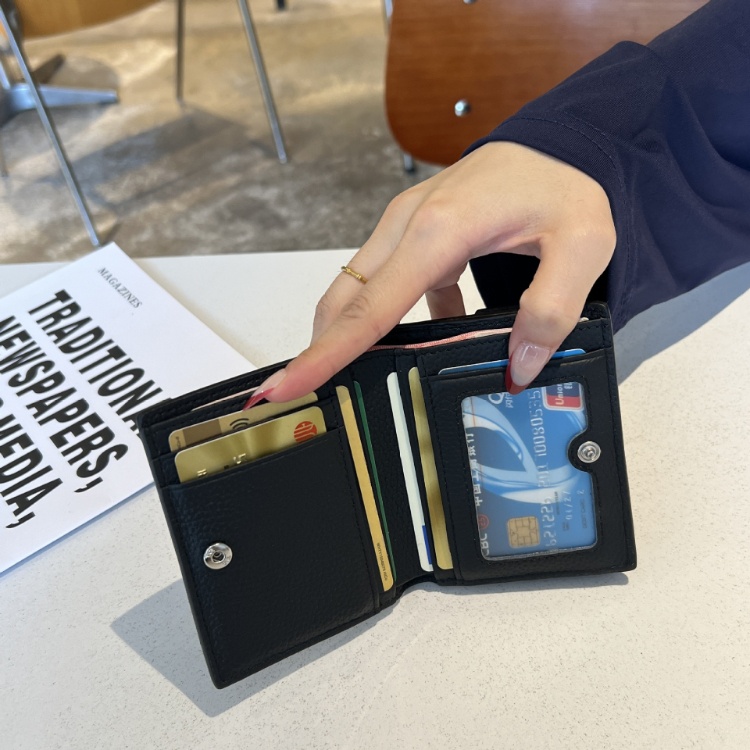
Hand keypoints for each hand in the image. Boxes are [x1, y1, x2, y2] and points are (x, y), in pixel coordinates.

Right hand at [249, 142, 615, 404]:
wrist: (558, 144)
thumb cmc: (564, 185)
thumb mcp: (583, 249)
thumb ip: (550, 311)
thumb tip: (517, 366)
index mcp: (439, 231)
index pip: (370, 307)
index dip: (327, 353)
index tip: (288, 385)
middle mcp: (407, 225)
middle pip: (344, 299)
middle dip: (321, 349)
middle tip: (305, 395)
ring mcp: (404, 226)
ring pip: (356, 290)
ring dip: (351, 334)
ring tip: (358, 378)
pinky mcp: (414, 234)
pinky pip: (388, 283)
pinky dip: (393, 317)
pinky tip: (429, 338)